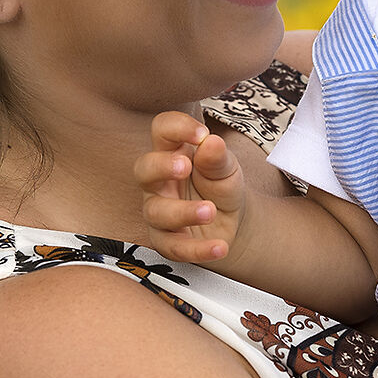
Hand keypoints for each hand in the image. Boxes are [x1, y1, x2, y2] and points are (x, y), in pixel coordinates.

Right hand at [132, 110, 248, 267]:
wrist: (232, 223)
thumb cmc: (221, 187)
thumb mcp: (227, 169)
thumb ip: (218, 158)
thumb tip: (212, 142)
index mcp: (172, 153)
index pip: (162, 130)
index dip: (177, 128)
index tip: (201, 134)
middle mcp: (158, 181)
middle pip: (144, 169)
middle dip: (162, 167)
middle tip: (186, 166)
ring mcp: (158, 211)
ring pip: (156, 211)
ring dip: (183, 211)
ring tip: (210, 211)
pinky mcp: (166, 241)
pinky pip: (174, 247)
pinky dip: (198, 249)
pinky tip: (219, 246)